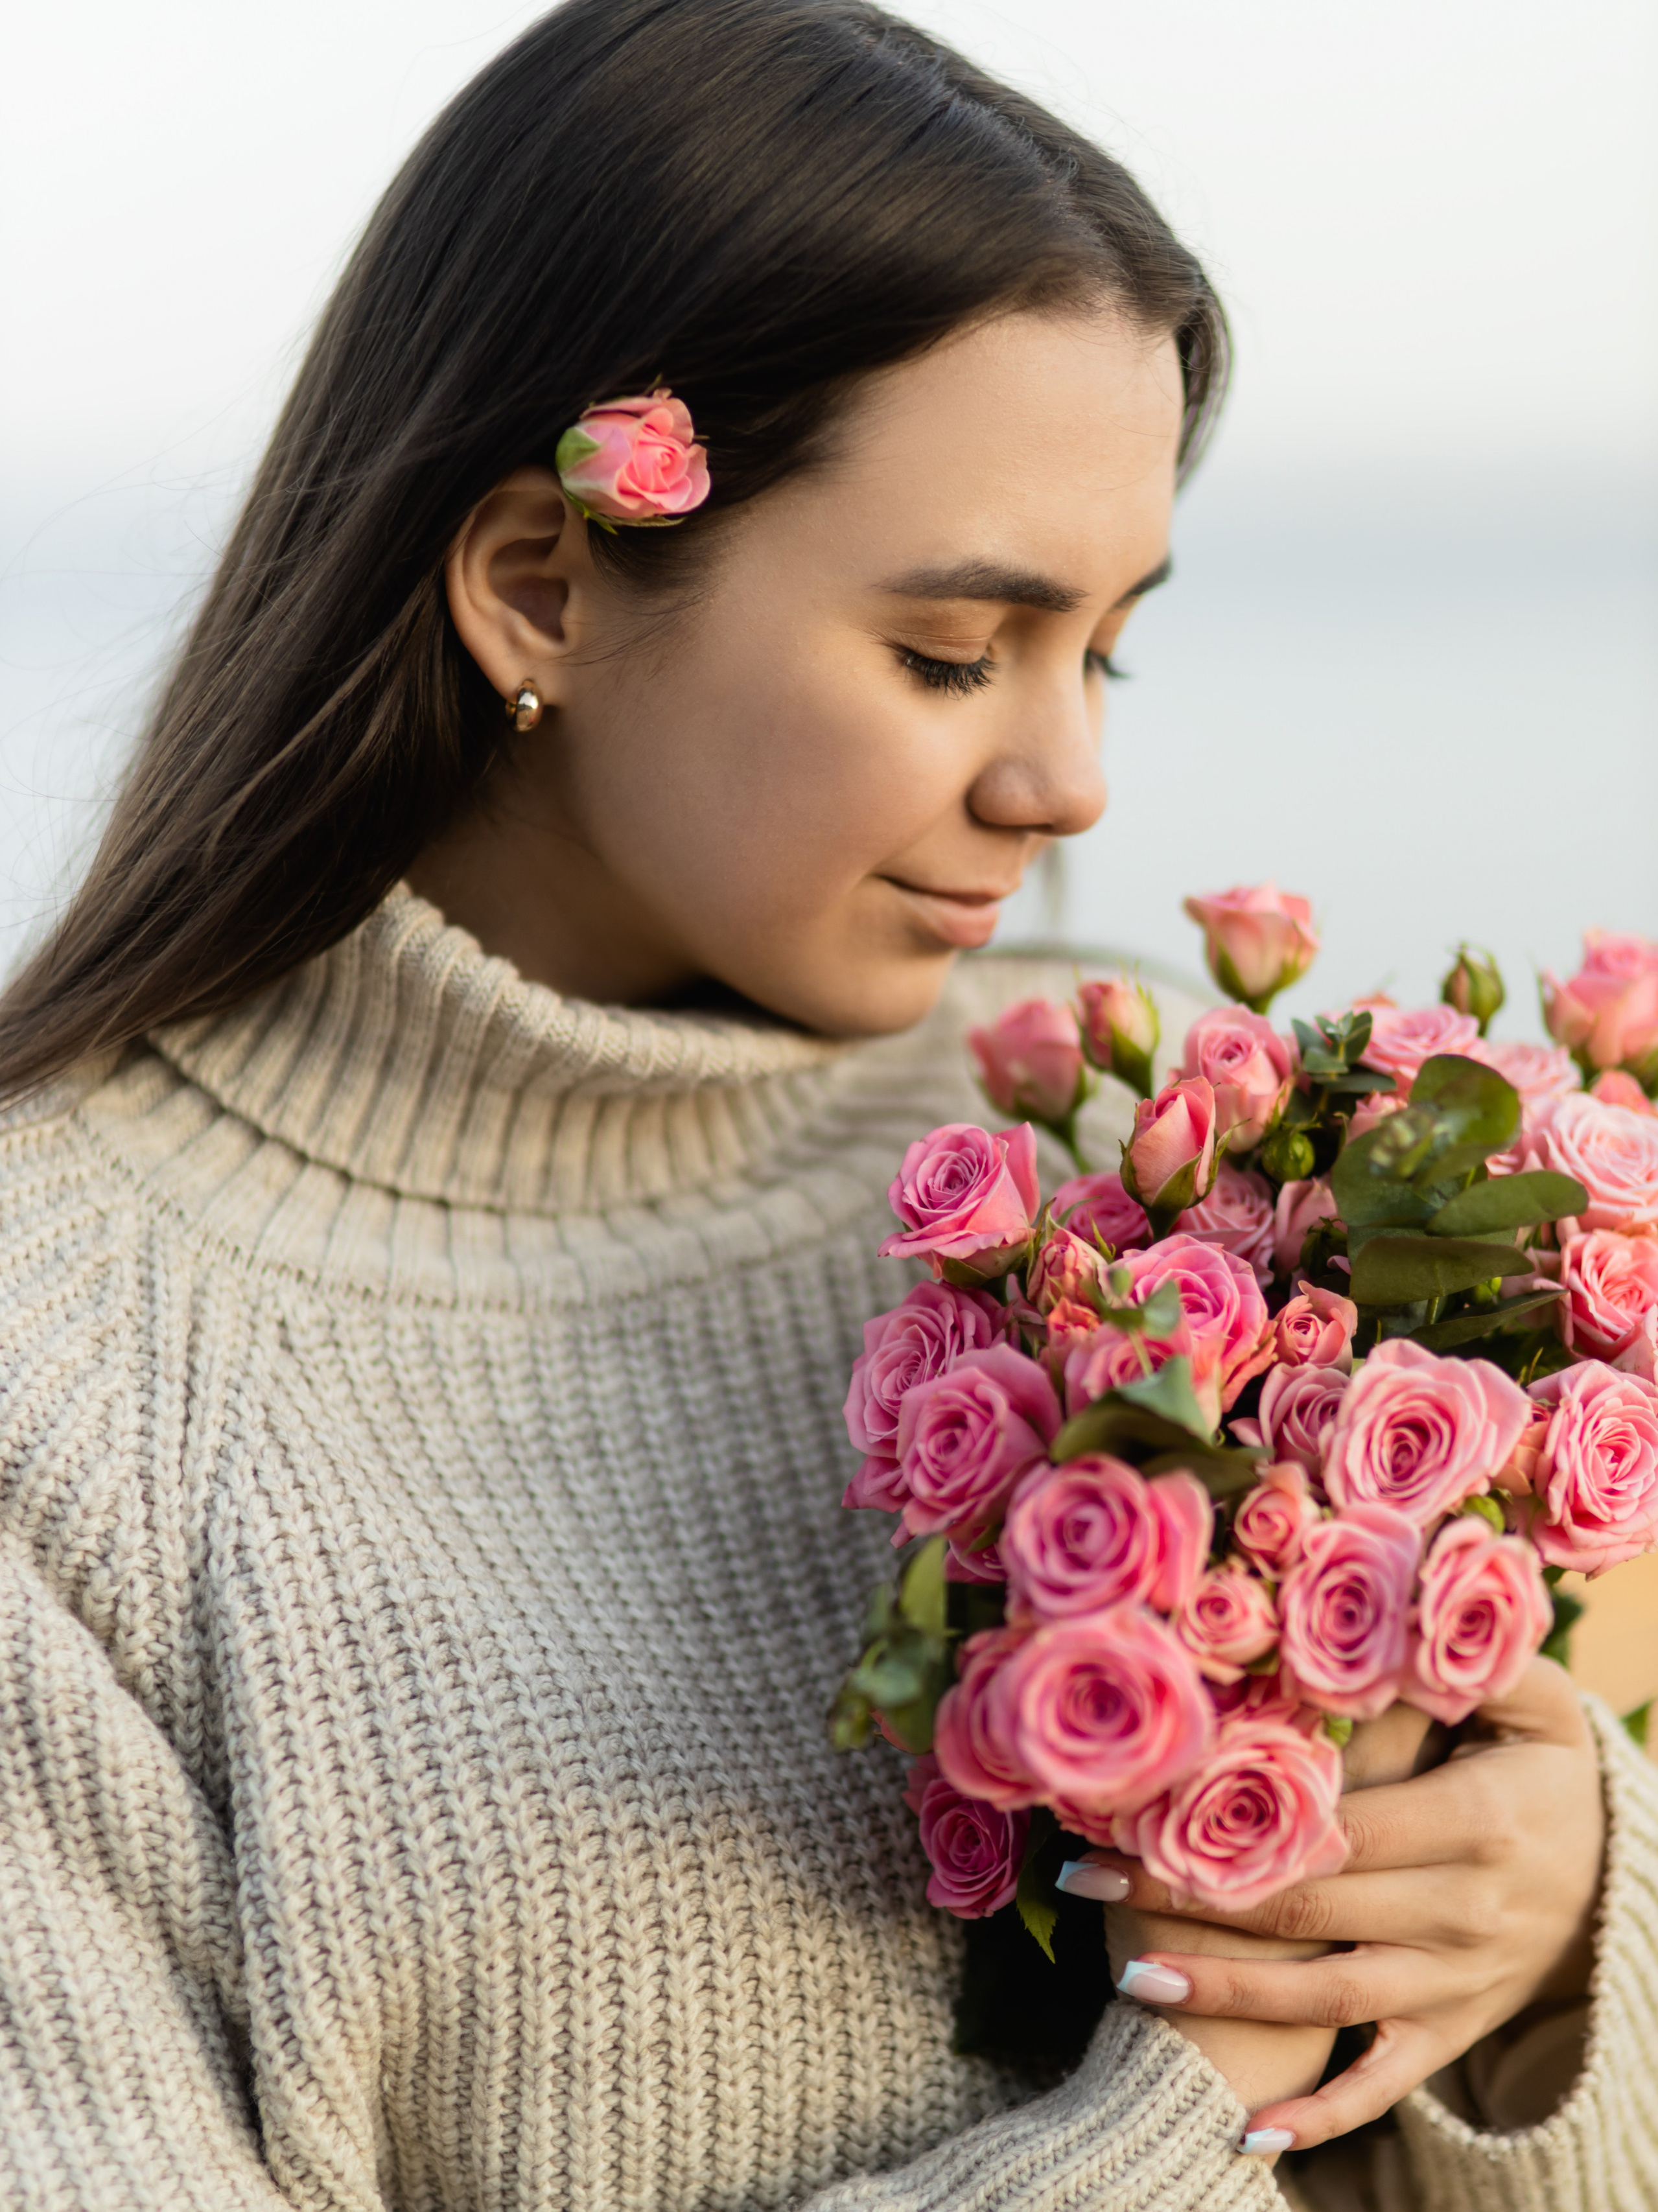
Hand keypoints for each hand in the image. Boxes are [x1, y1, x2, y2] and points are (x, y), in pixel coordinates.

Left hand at [1074, 1660, 1605, 2153]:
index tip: (1151, 1807)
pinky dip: (1324, 2113)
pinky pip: (1385, 2082)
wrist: (1622, 1871)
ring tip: (1132, 1978)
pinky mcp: (1452, 2029)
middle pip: (1314, 1909)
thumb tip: (1385, 1619)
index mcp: (1479, 1821)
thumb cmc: (1549, 1762)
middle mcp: (1467, 1911)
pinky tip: (1252, 2129)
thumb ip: (1460, 1660)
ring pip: (1329, 1998)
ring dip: (1229, 1993)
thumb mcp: (1533, 1698)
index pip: (1343, 1829)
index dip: (1247, 1823)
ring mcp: (1457, 1980)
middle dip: (1198, 1896)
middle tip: (1093, 1874)